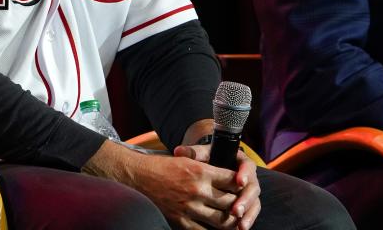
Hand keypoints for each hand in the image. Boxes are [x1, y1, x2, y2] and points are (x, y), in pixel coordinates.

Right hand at [84, 140, 259, 228]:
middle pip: (230, 201)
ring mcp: (188, 207)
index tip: (245, 188)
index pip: (232, 180)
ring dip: (231, 221)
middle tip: (244, 207)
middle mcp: (197, 189)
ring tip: (236, 222)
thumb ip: (207, 168)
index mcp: (200, 171)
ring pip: (220, 220)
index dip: (241, 185)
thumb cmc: (163, 166)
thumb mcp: (187, 160)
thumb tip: (229, 177)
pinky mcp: (180, 221)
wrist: (137, 176)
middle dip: (239, 205)